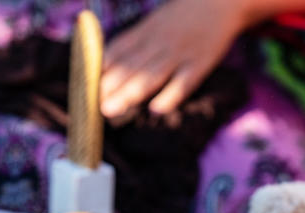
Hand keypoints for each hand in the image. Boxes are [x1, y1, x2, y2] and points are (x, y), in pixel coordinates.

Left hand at [101, 0, 242, 122]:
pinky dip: (171, 96)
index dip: (99, 69)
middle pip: (130, 66)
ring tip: (111, 110)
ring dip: (129, 93)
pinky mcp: (201, 63)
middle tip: (92, 104)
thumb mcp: (156, 21)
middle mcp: (159, 42)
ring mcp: (180, 53)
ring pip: (151, 75)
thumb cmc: (184, 15)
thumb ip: (136, 41)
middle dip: (109, 86)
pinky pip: (184, 82)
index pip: (117, 51)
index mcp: (145, 31)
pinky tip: (157, 109)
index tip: (84, 87)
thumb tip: (109, 64)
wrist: (220, 0)